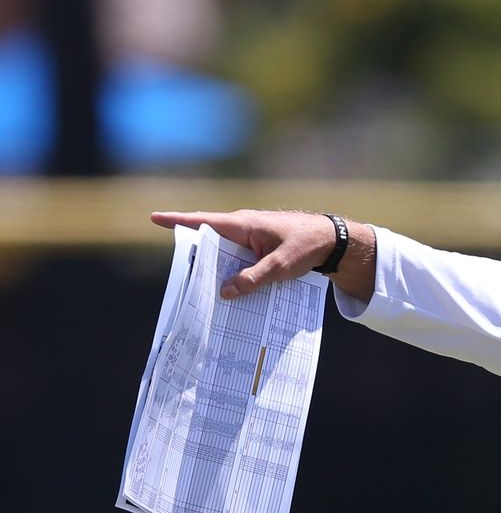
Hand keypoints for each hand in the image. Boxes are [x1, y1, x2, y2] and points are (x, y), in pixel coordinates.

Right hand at [149, 210, 352, 299]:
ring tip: (203, 294)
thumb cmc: (308, 245)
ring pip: (225, 255)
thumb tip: (226, 292)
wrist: (334, 241)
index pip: (204, 222)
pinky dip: (233, 274)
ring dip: (216, 271)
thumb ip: (254, 278)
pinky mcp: (259, 251)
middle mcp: (243, 229)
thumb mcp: (281, 266)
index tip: (154, 218)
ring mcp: (251, 240)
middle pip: (210, 244)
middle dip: (195, 259)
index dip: (178, 221)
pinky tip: (231, 294)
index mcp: (243, 224)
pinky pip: (239, 262)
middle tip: (181, 280)